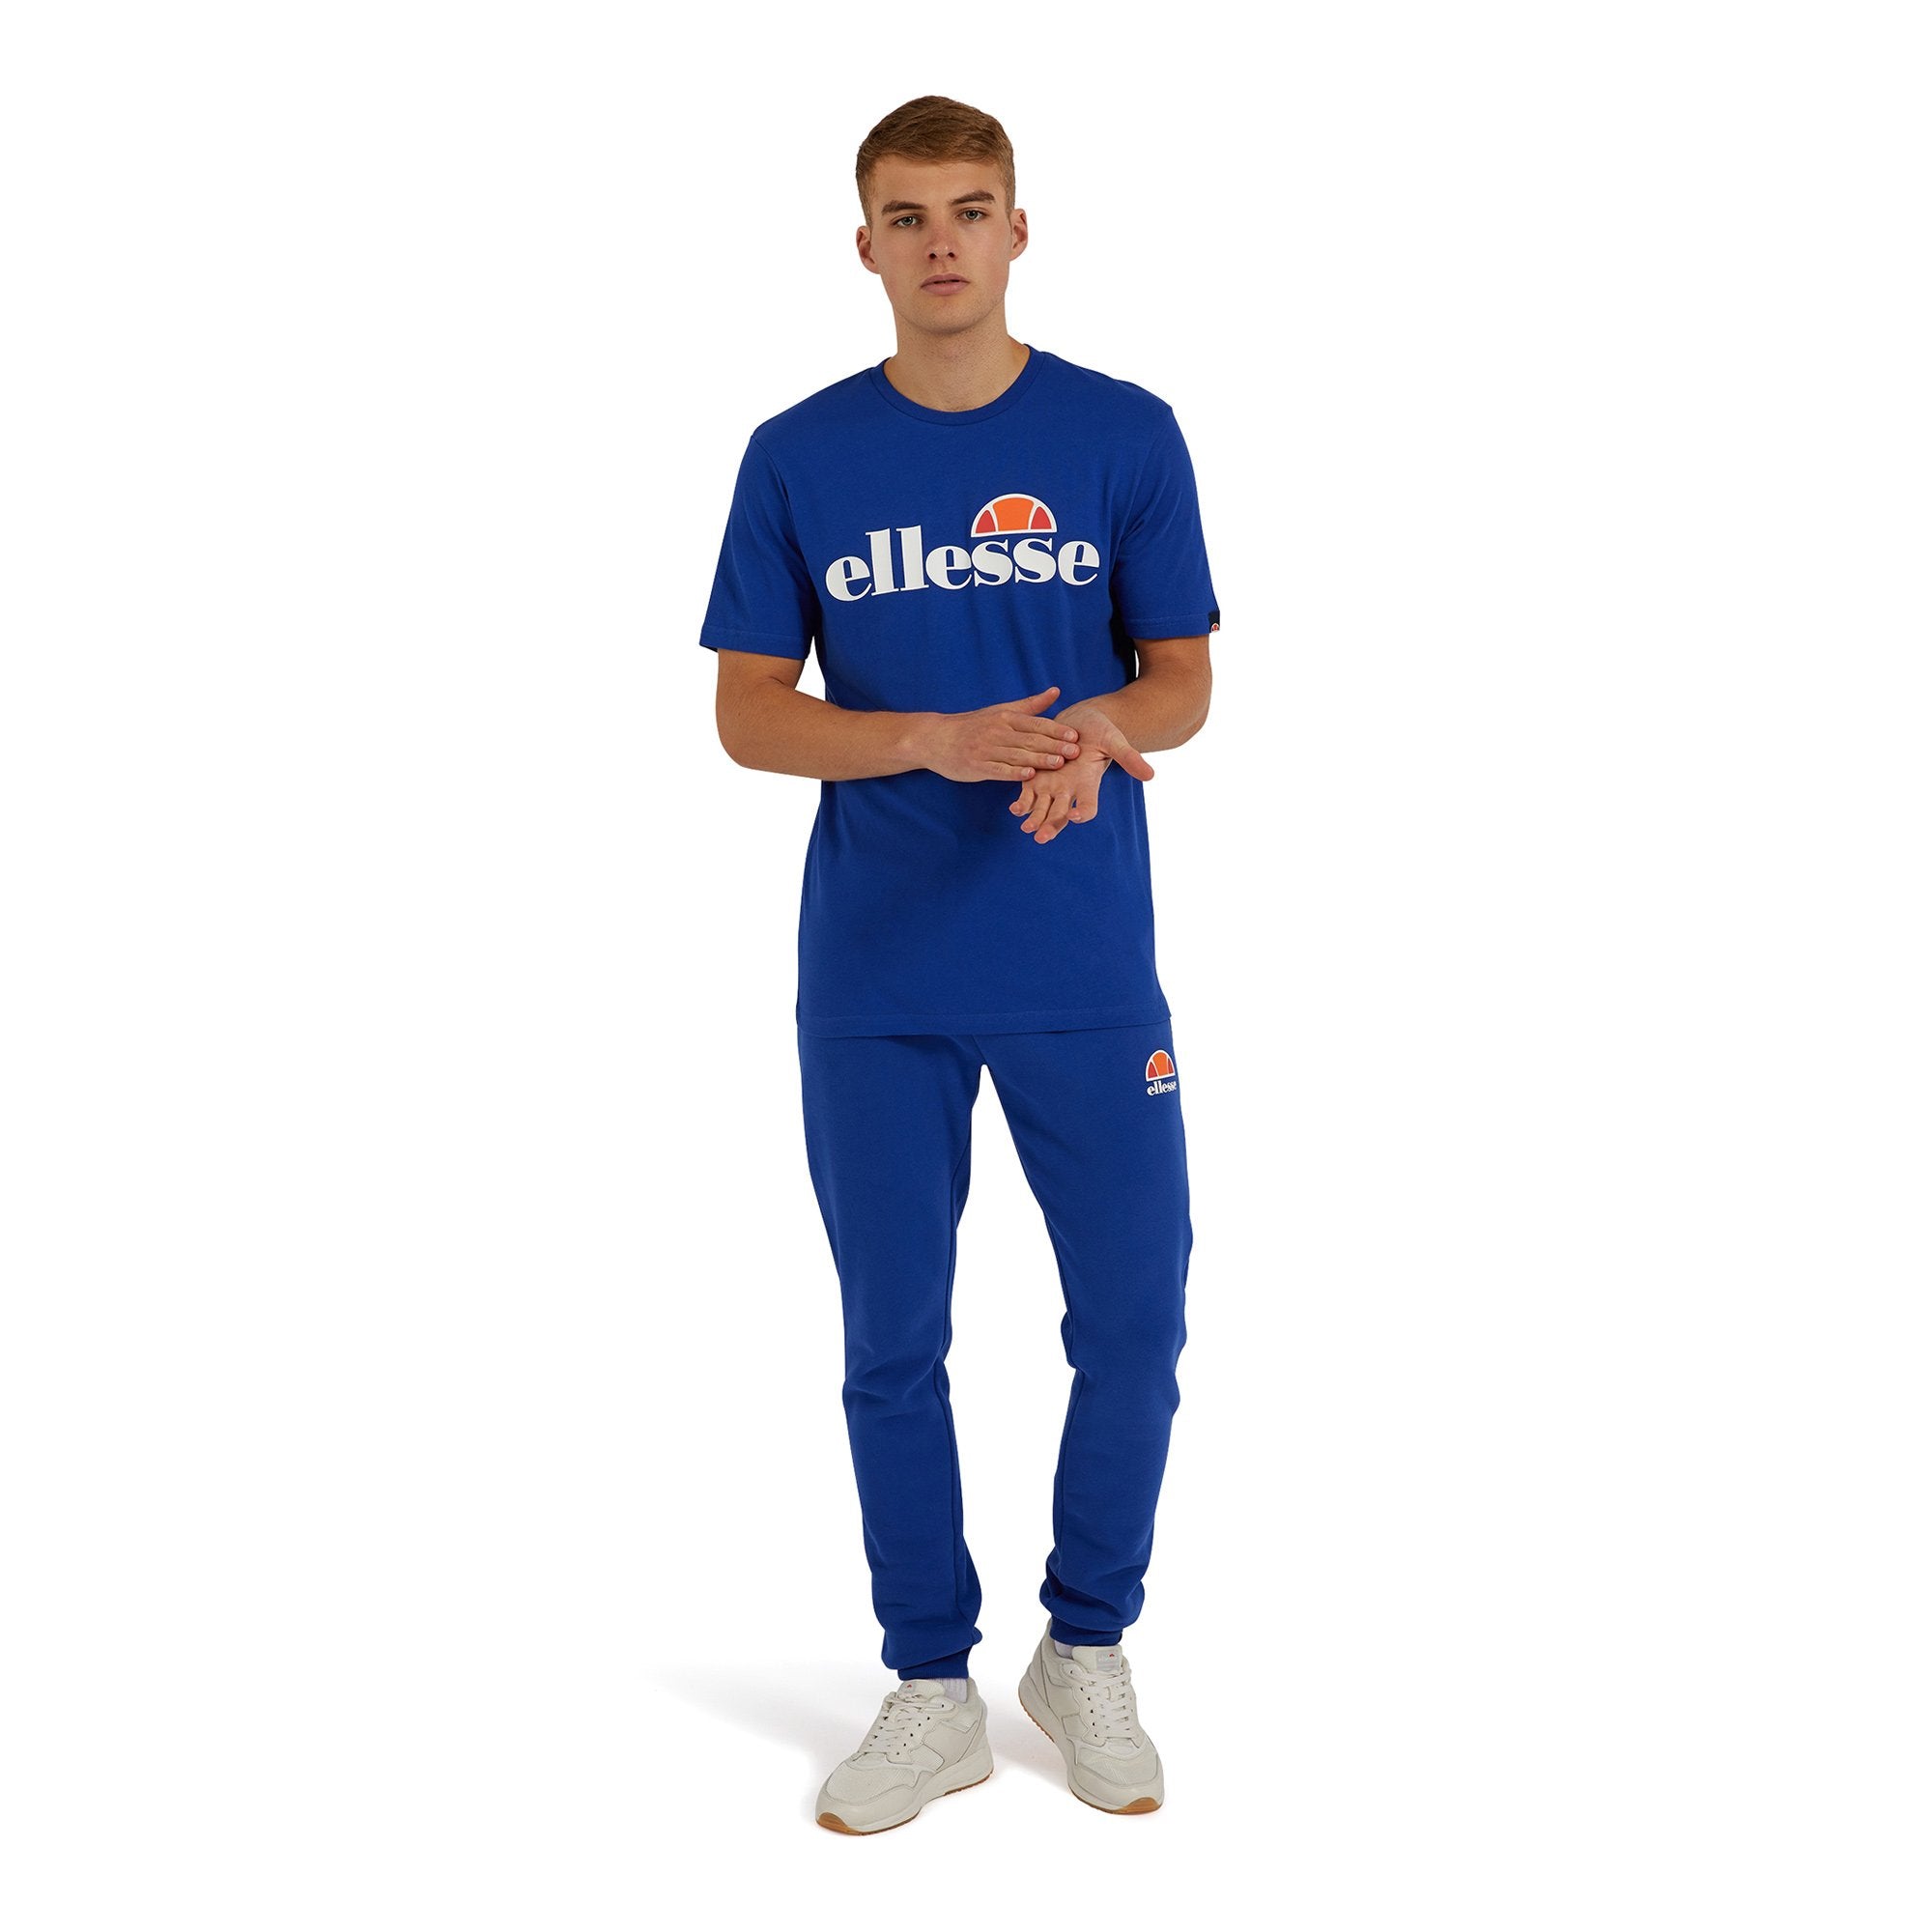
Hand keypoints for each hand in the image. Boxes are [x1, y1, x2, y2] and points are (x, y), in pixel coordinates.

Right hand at [915, 686, 1082, 782]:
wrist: (936, 738)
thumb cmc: (973, 726)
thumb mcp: (1001, 711)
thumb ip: (1030, 705)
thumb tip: (1056, 691)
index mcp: (1005, 718)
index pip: (1036, 724)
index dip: (1056, 730)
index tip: (1075, 736)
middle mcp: (997, 731)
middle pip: (1030, 739)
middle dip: (1054, 746)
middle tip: (1075, 751)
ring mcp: (986, 749)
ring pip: (1017, 754)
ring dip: (1039, 759)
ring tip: (1059, 764)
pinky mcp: (976, 766)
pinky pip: (998, 769)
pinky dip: (1013, 772)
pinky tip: (1028, 775)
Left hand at [1009, 702, 1153, 843]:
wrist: (1081, 720)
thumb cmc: (1101, 731)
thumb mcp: (1116, 741)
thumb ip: (1129, 758)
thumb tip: (1150, 775)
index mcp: (1088, 785)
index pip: (1088, 806)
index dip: (1083, 812)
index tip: (1077, 816)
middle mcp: (1070, 790)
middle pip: (1061, 815)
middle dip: (1051, 826)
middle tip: (1041, 837)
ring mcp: (1052, 786)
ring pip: (1042, 809)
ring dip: (1034, 820)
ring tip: (1026, 829)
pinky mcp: (1035, 777)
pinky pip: (1027, 795)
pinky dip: (1021, 803)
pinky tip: (1014, 809)